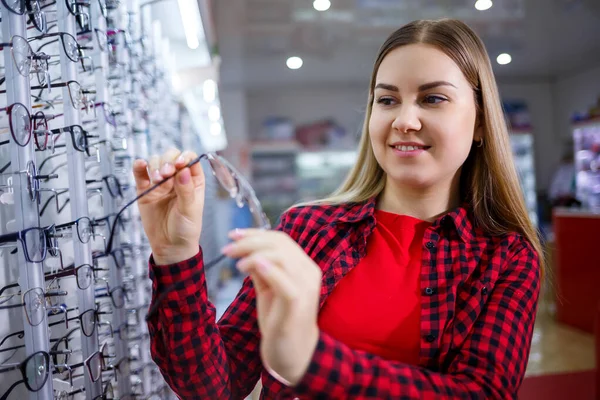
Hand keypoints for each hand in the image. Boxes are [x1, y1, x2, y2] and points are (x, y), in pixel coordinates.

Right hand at [132, 148, 204, 264]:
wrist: (170, 246)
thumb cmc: (185, 229)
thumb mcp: (190, 210)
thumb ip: (186, 190)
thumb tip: (184, 170)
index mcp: (193, 180)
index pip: (189, 159)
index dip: (183, 158)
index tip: (178, 164)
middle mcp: (177, 178)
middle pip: (171, 156)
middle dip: (167, 161)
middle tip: (165, 174)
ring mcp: (161, 182)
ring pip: (156, 162)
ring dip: (155, 165)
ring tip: (157, 179)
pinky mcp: (145, 189)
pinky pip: (141, 174)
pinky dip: (139, 167)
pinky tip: (140, 164)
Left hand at [221, 229, 321, 385]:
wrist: (294, 353)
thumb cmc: (281, 320)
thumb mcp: (268, 289)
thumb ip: (261, 270)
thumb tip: (246, 251)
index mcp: (304, 266)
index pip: (281, 239)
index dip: (256, 233)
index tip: (233, 235)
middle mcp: (308, 272)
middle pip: (280, 243)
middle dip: (250, 241)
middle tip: (228, 248)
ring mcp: (305, 287)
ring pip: (281, 257)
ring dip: (253, 254)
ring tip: (236, 264)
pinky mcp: (297, 303)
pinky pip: (283, 280)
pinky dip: (266, 269)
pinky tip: (247, 266)